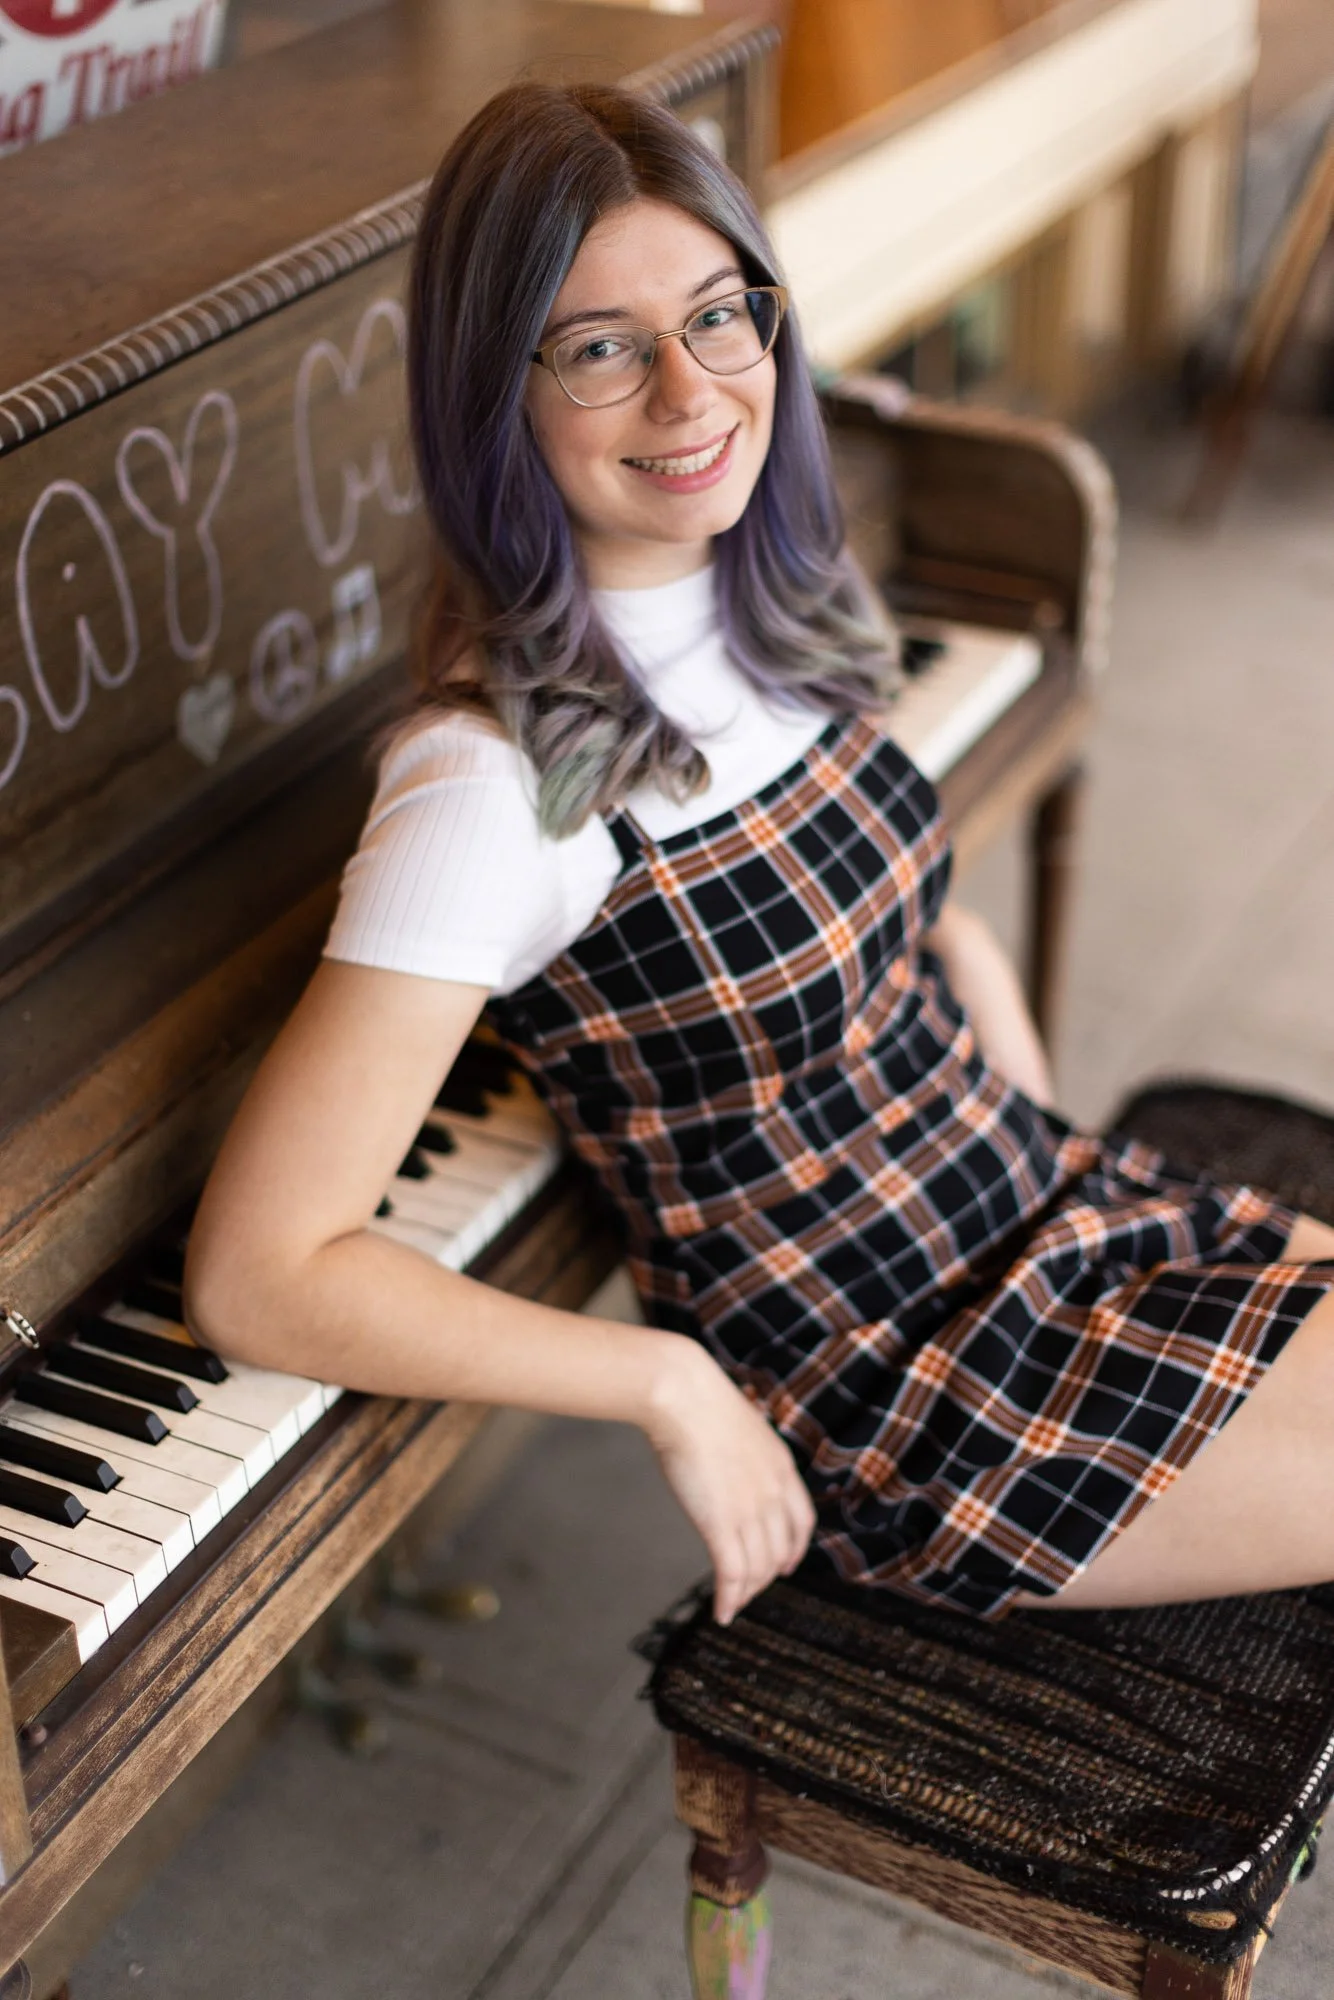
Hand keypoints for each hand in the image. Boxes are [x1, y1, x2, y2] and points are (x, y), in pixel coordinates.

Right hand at [644, 1338, 816, 1624]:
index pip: (802, 1521)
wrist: (684, 1396)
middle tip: (749, 1589)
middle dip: (766, 1575)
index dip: (795, 1548)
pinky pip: (731, 1574)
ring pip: (757, 1569)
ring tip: (733, 1605)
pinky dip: (729, 1599)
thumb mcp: (737, 1427)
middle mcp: (774, 1493)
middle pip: (779, 1551)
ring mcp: (750, 1510)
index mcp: (782, 1467)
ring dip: (745, 1592)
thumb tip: (726, 1459)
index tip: (787, 1564)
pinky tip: (722, 1612)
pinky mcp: (721, 1524)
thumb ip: (742, 1453)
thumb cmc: (698, 1402)